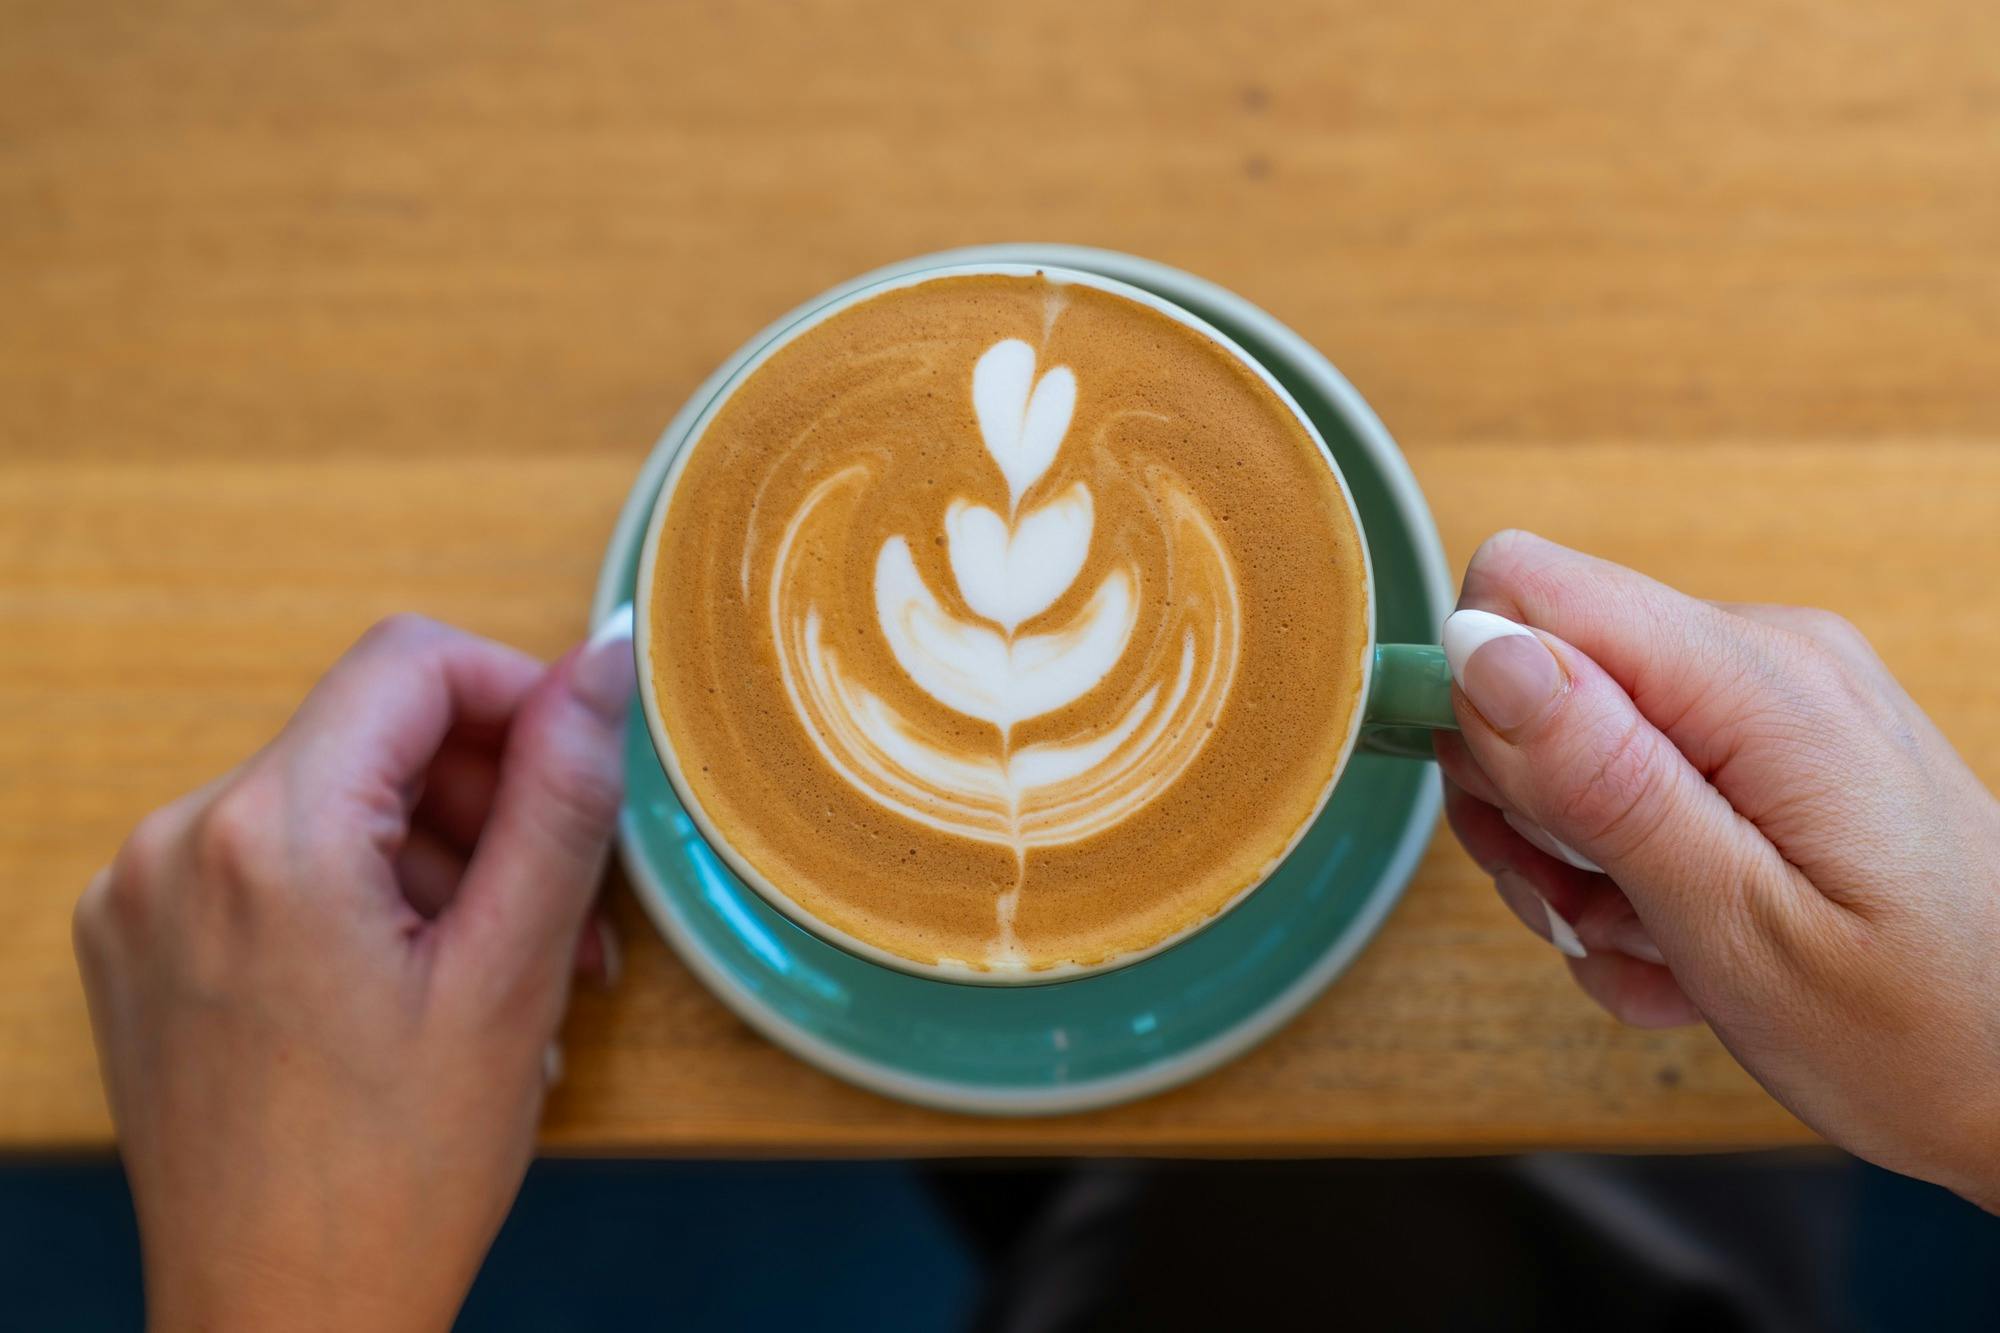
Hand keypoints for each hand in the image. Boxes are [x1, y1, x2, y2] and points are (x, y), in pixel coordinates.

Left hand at [74, 613, 634, 1331]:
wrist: (281, 1325)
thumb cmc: (399, 1176)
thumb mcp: (513, 973)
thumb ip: (561, 797)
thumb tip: (602, 660)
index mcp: (268, 836)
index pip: (410, 662)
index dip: (517, 697)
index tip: (577, 782)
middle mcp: (176, 842)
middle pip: (369, 733)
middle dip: (483, 800)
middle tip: (565, 912)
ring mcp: (141, 894)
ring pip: (328, 799)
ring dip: (431, 859)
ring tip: (499, 974)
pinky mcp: (136, 941)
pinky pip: (272, 859)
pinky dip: (357, 894)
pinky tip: (414, 987)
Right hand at [1436, 531, 1999, 1210]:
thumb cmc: (1916, 1029)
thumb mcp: (1734, 925)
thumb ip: (1601, 776)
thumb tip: (1478, 649)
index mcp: (1754, 681)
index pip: (1526, 590)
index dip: (1477, 703)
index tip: (1522, 827)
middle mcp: (1762, 656)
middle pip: (1535, 672)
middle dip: (1529, 808)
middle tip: (1592, 915)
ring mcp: (1768, 697)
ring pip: (1568, 740)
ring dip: (1575, 862)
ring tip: (1652, 946)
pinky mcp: (1768, 741)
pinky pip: (1633, 778)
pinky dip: (1628, 873)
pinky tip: (1683, 947)